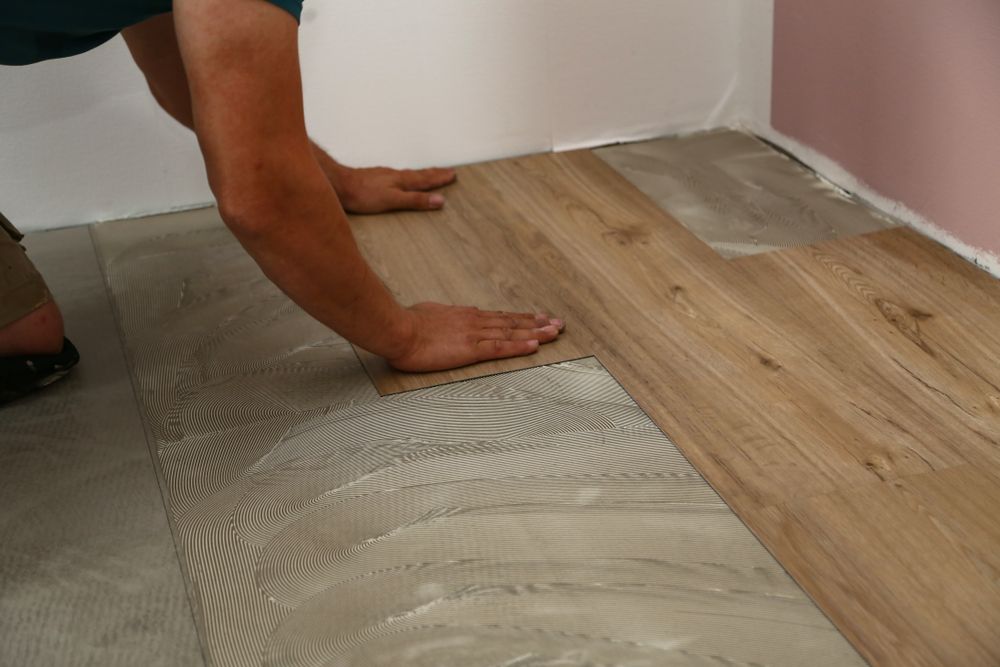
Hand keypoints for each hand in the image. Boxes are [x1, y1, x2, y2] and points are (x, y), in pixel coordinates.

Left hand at [337, 166, 456, 214]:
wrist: (339, 185)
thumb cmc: (363, 195)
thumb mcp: (393, 200)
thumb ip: (416, 200)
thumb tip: (439, 200)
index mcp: (402, 181)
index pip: (426, 179)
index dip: (440, 178)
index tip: (453, 175)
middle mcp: (395, 176)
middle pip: (420, 174)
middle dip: (435, 173)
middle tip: (448, 171)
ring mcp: (385, 176)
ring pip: (409, 174)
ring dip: (423, 173)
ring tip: (430, 173)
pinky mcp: (376, 178)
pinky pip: (398, 176)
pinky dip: (408, 176)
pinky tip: (402, 178)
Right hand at [387, 303, 564, 372]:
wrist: (398, 330)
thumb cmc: (406, 324)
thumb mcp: (426, 315)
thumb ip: (439, 319)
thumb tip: (440, 320)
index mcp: (464, 316)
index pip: (498, 317)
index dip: (519, 318)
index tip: (536, 317)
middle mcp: (474, 321)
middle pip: (512, 322)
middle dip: (537, 323)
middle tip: (557, 323)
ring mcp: (475, 334)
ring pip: (512, 332)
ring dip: (536, 332)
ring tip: (555, 332)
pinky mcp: (471, 349)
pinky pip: (501, 347)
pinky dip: (520, 346)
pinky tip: (535, 345)